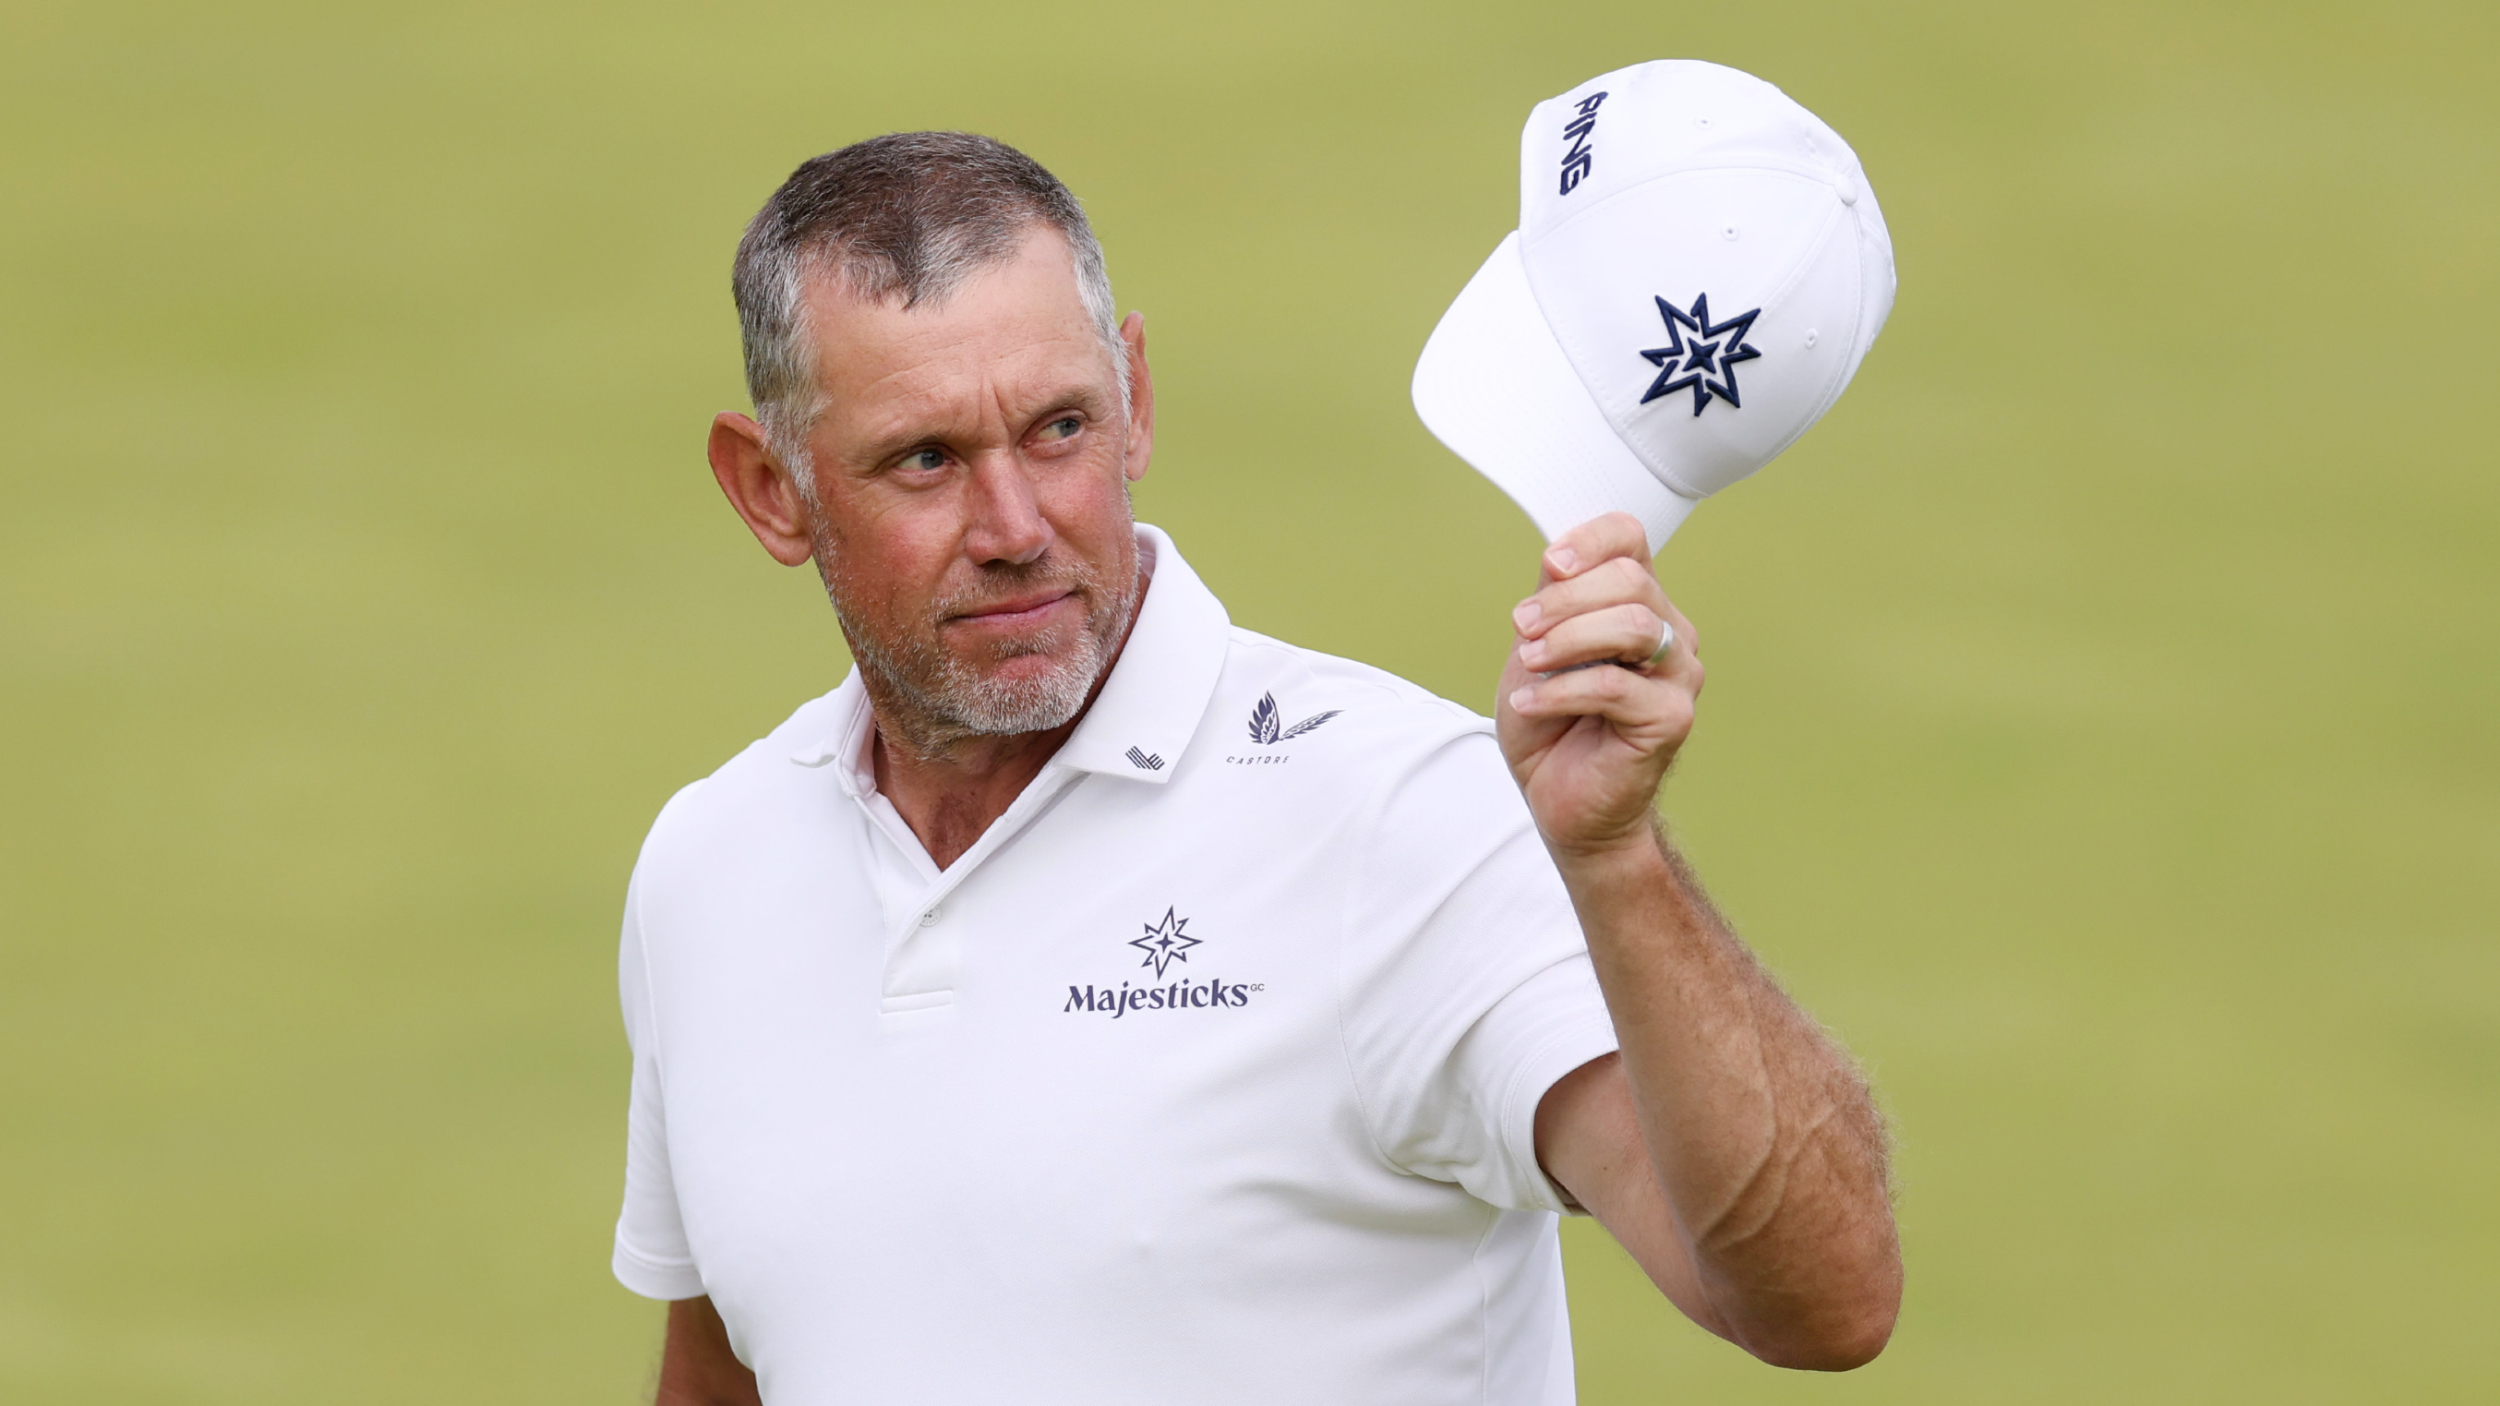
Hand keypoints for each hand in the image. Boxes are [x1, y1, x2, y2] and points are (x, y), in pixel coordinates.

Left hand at [1496, 512, 1701, 859]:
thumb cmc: (1552, 725)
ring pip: (1634, 626)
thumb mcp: (1536, 649)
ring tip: (1530, 663)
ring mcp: (1678, 676)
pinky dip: (1561, 691)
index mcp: (1638, 604)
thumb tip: (1557, 558)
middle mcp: (1669, 633)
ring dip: (1567, 640)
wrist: (1562, 801)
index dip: (1590, 540)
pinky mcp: (1671, 718)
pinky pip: (1615, 687)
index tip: (1550, 566)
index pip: (1631, 539)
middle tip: (1521, 628)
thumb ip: (1551, 601)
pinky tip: (1530, 704)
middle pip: (1630, 580)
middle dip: (1563, 600)